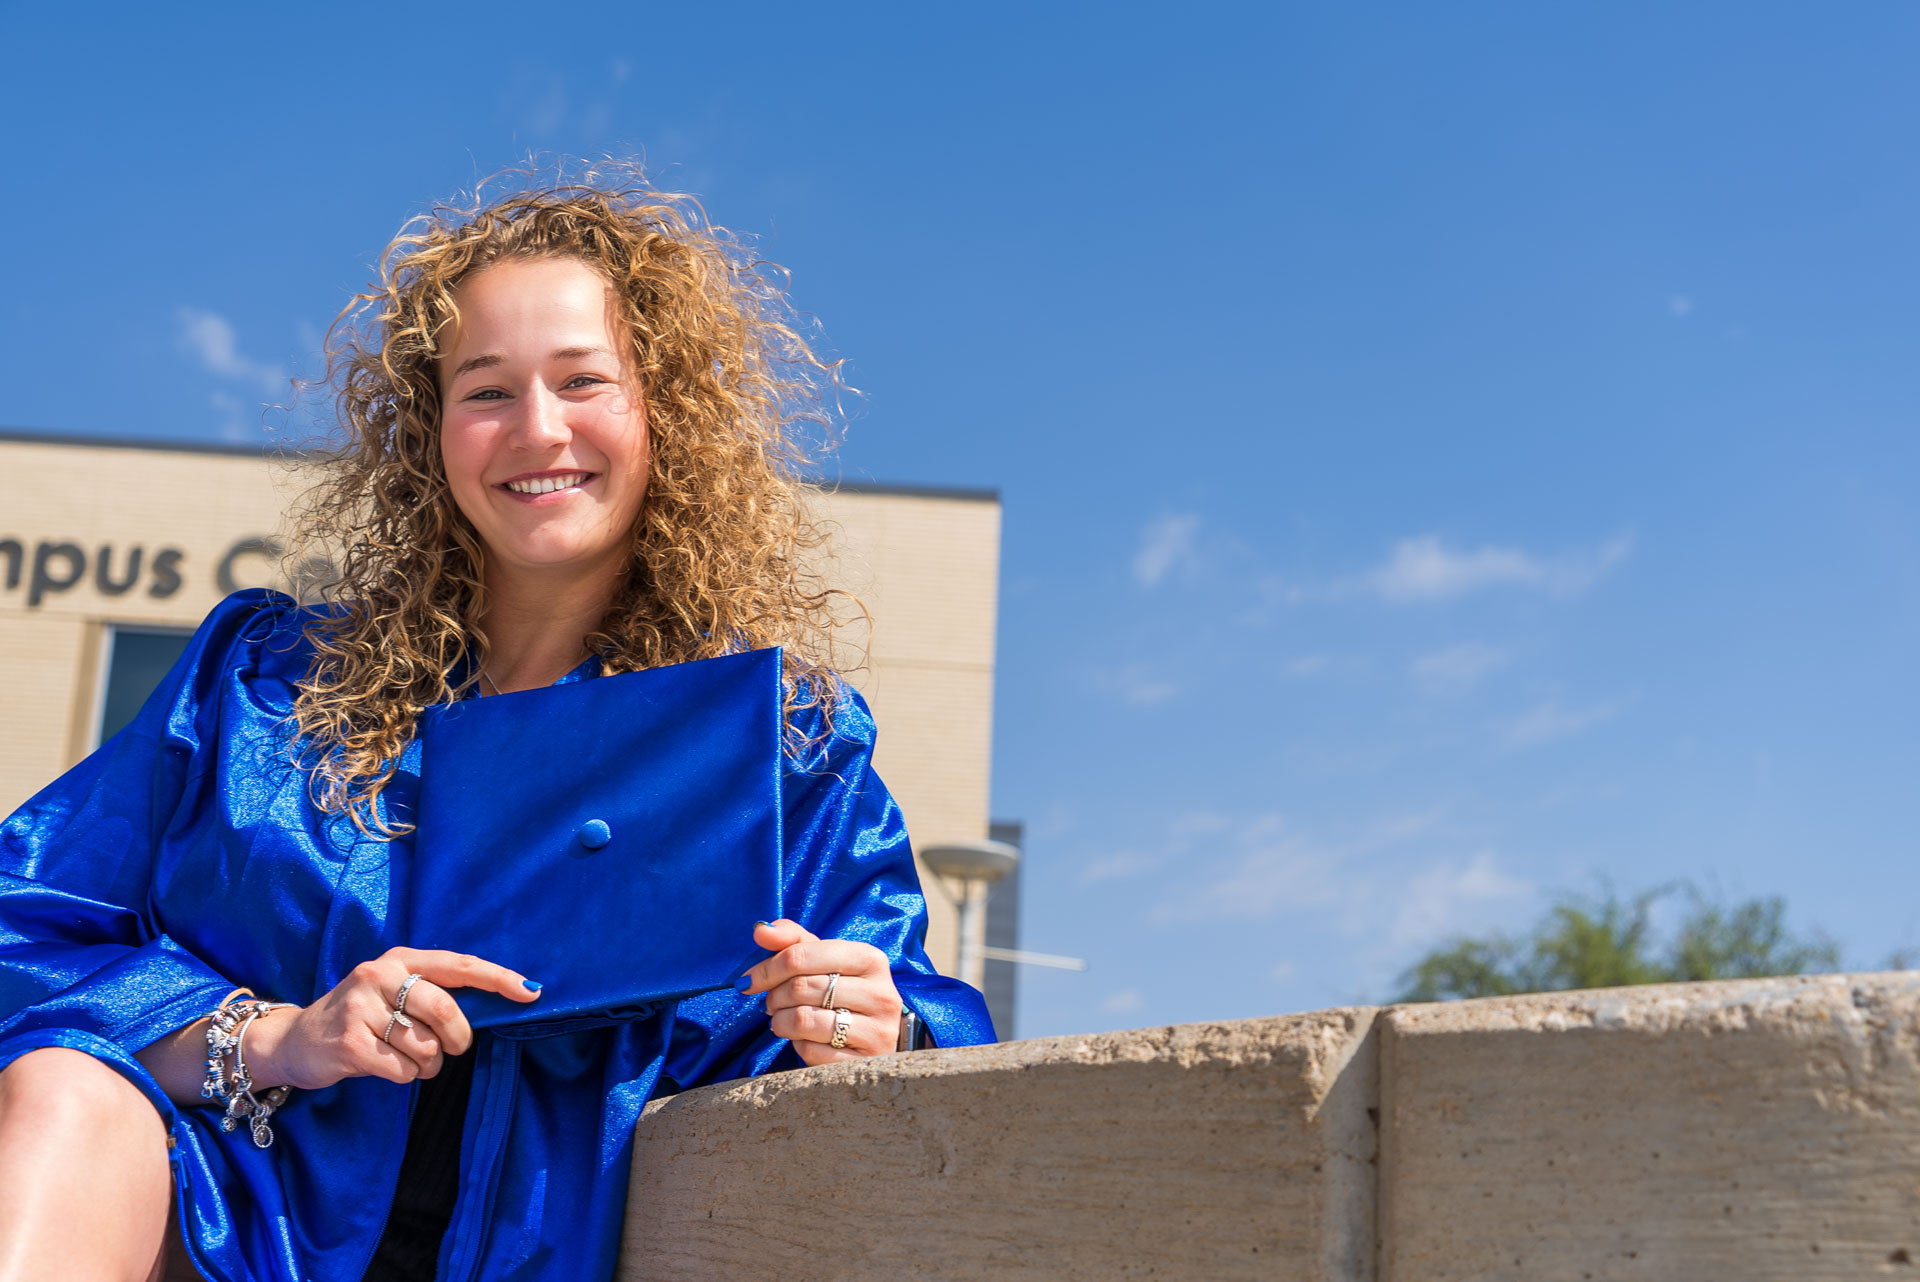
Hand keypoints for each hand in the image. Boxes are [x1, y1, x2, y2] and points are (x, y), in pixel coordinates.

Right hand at [246, 947, 538, 1090]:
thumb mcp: (394, 994)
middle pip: (445, 1010)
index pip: (459, 965)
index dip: (497, 979)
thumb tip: (495, 1005)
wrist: (294, 1042)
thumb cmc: (361, 1019)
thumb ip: (434, 993)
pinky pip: (402, 1069)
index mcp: (399, 959)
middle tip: (452, 1048)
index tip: (530, 992)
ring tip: (408, 1059)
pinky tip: (384, 1068)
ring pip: (425, 1046)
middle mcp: (378, 976)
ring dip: (428, 1064)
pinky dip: (404, 1076)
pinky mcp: (349, 1044)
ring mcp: (360, 1009)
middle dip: (458, 1038)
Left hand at [739, 920, 903, 1065]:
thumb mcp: (824, 961)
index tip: (751, 980)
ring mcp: (877, 1030)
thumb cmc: (843, 993)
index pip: (803, 954)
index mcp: (870, 959)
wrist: (875, 1038)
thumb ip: (793, 941)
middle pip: (802, 987)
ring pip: (803, 1020)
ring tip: (782, 1020)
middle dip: (775, 996)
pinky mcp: (863, 1061)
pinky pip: (811, 1051)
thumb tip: (761, 930)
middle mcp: (881, 993)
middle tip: (771, 1002)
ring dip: (780, 1022)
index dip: (769, 967)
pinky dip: (797, 1045)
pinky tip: (804, 1040)